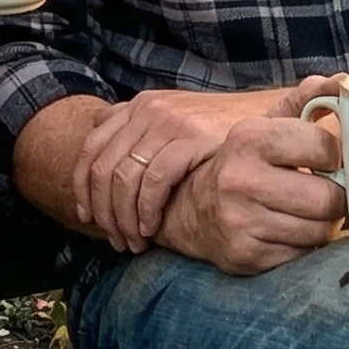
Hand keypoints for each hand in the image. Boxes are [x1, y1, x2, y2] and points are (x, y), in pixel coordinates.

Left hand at [73, 86, 291, 252]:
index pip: (91, 149)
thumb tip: (99, 127)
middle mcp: (149, 110)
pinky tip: (153, 228)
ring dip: (124, 218)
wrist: (267, 115)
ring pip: (123, 179)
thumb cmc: (219, 127)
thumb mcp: (175, 117)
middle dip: (103, 212)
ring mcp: (170, 123)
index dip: (82, 188)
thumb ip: (141, 126)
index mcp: (139, 106)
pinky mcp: (192, 139)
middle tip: (115, 239)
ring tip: (134, 241)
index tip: (88, 217)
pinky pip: (154, 181)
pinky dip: (148, 210)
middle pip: (102, 169)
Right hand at [153, 92, 347, 274]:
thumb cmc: (247, 163)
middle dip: (336, 197)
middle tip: (327, 193)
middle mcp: (240, 179)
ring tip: (308, 212)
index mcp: (249, 138)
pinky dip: (303, 246)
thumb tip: (345, 81)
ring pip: (318, 231)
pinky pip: (301, 256)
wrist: (193, 208)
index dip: (334, 156)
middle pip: (328, 199)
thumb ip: (306, 98)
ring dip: (322, 224)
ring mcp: (240, 221)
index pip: (324, 148)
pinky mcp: (244, 256)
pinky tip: (289, 231)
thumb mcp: (268, 125)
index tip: (326, 160)